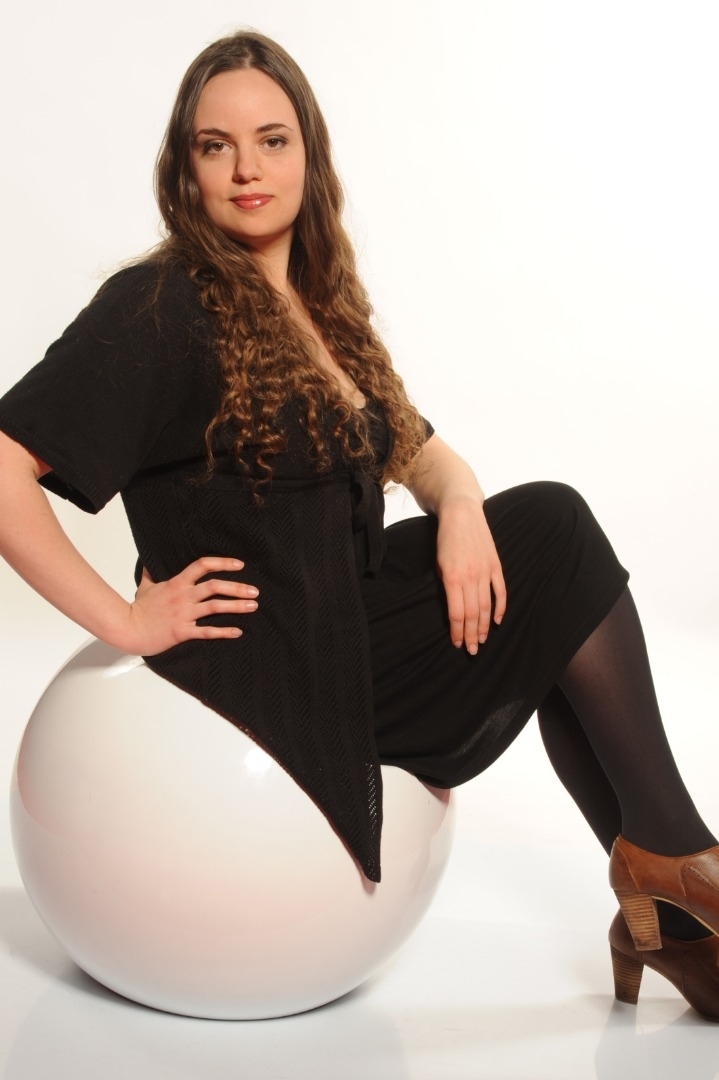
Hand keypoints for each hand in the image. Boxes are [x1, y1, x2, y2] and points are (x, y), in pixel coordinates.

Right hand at [126, 556, 258, 655]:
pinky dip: (224, 632)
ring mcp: (184, 614)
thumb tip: (150, 559)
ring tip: (253, 606)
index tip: (239, 565)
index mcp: (177, 583)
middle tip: (255, 591)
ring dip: (236, 606)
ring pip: (215, 607)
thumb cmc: (138, 608)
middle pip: (214, 587)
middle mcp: (183, 596)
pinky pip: (207, 632)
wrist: (129, 629)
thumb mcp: (145, 585)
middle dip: (237, 588)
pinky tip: (238, 631)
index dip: (222, 563)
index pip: (202, 566)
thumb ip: (151, 572)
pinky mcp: (182, 631)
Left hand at [435, 496, 506, 654]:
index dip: (457, 631)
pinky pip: (500, 591)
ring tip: (482, 641)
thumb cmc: (445, 540)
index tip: (457, 643)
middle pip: (472, 614)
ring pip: (486, 606)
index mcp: (453, 578)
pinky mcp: (495, 566)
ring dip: (484, 626)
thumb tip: (452, 609)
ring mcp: (485, 571)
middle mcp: (471, 577)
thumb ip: (446, 587)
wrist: (461, 514)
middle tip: (472, 650)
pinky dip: (500, 608)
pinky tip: (497, 621)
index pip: (456, 613)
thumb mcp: (439, 564)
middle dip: (471, 634)